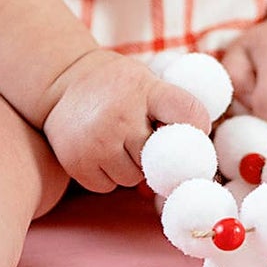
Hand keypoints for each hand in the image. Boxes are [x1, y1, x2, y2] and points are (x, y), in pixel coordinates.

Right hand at [41, 47, 212, 192]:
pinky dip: (108, 176)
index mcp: (146, 90)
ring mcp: (98, 141)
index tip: (198, 134)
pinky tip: (101, 152)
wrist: (62, 79)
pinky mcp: (78, 162)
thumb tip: (203, 140)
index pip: (187, 112)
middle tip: (146, 140)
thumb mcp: (146, 80)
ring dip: (132, 167)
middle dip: (157, 155)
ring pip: (133, 178)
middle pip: (160, 159)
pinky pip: (108, 186)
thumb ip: (171, 104)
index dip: (198, 127)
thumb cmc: (116, 84)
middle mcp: (121, 116)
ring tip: (120, 143)